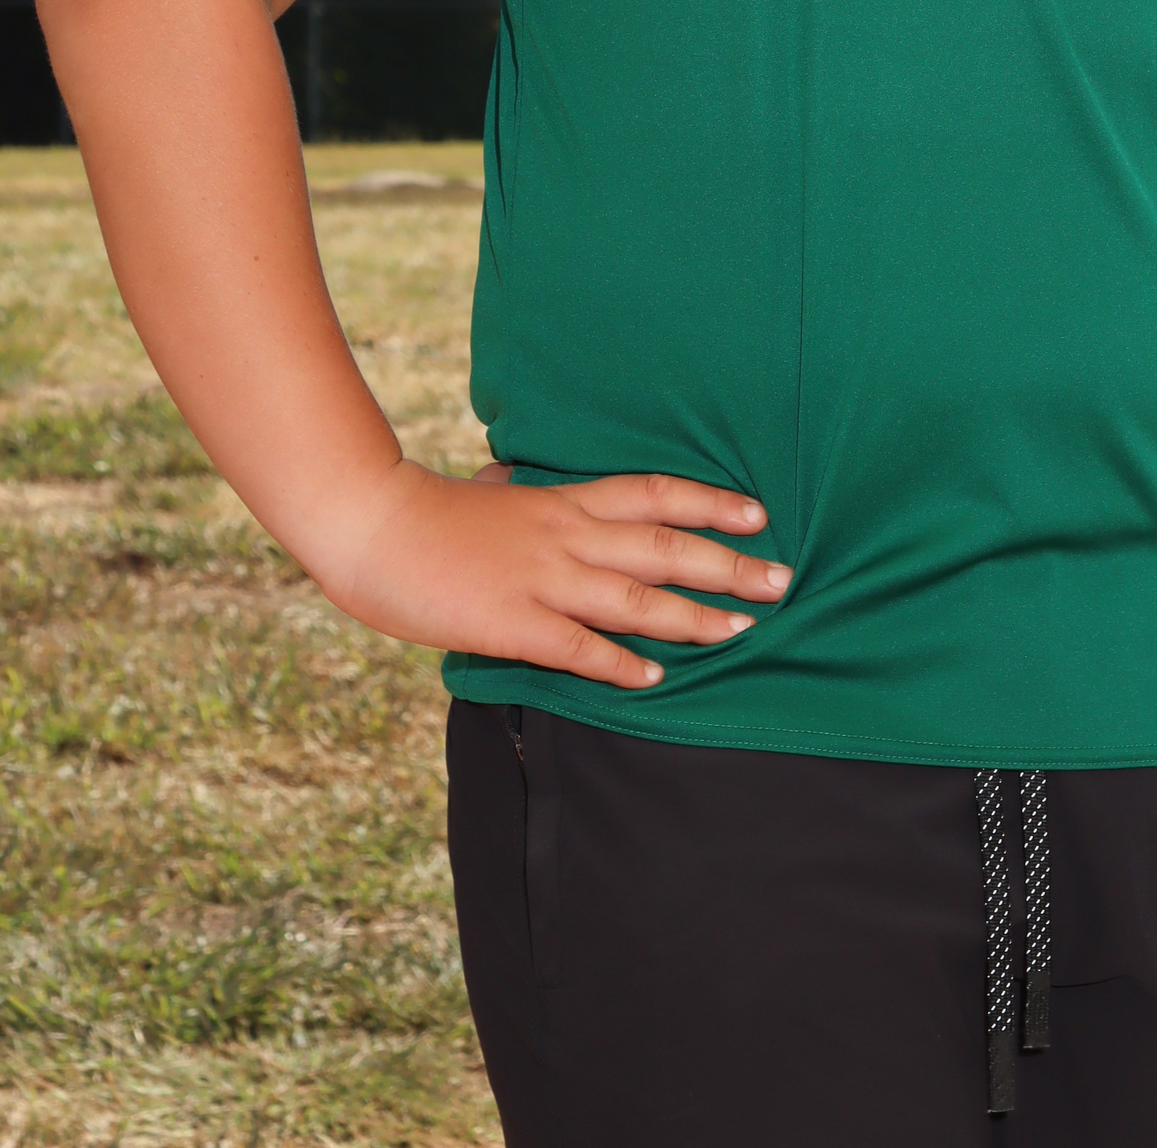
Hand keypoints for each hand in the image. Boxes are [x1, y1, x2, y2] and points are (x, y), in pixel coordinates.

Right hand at [318, 461, 791, 689]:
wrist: (375, 526)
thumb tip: (522, 478)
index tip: (759, 512)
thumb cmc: (432, 513)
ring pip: (634, 597)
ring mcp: (541, 579)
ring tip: (742, 629)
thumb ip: (523, 492)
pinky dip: (618, 663)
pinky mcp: (512, 622)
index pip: (654, 493)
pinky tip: (655, 679)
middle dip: (728, 563)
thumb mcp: (493, 490)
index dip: (710, 502)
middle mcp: (566, 535)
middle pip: (664, 545)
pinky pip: (577, 646)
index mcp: (563, 501)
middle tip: (782, 579)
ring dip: (692, 616)